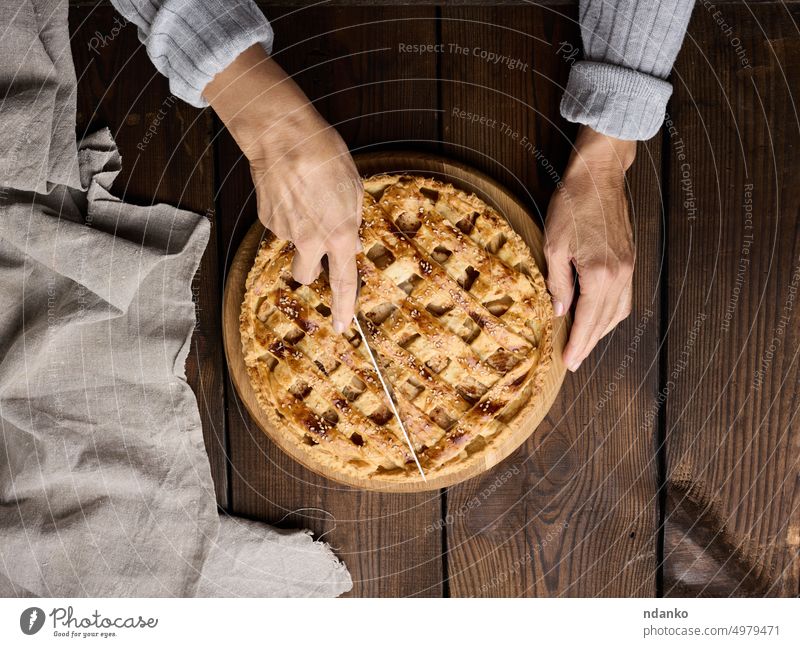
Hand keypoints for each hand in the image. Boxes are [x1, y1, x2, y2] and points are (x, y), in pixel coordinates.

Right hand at [204, 45, 361, 332]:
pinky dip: (286, 215)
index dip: (344, 307)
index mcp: (339, 234)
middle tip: (316, 247)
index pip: (343, 281)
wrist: (284, 136)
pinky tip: (290, 192)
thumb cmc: (326, 156)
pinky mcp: (266, 218)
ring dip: (299, 235)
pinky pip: (280, 226)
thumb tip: (351, 242)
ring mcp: (285, 231)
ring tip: (304, 200)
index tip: (342, 326)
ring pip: (292, 247)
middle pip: (306, 276)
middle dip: (311, 270)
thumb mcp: (354, 188)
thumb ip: (353, 221)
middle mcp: (310, 240)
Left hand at [544, 126, 636, 371]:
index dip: (577, 343)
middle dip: (589, 343)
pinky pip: (624, 297)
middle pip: (604, 321)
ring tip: (585, 344)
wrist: (599, 176)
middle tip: (575, 361)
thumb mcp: (554, 245)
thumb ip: (558, 282)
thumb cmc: (572, 205)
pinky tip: (600, 318)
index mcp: (599, 274)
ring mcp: (629, 268)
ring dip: (602, 331)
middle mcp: (619, 275)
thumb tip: (560, 312)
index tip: (569, 362)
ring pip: (618, 311)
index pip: (586, 320)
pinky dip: (612, 313)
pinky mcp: (630, 260)